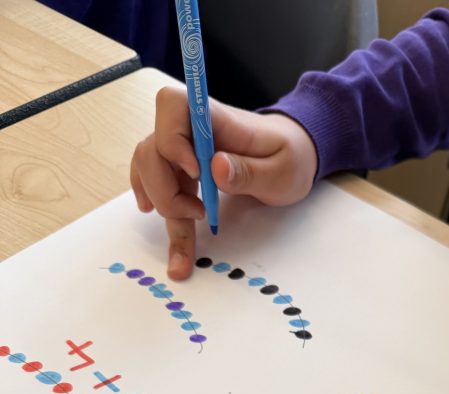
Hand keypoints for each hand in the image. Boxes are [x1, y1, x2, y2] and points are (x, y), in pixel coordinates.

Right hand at [130, 87, 317, 279]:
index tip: (195, 174)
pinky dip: (152, 197)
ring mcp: (183, 148)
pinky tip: (153, 212)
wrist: (291, 156)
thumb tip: (216, 166)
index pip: (172, 105)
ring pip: (149, 168)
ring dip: (161, 201)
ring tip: (189, 224)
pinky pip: (154, 179)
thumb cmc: (289, 158)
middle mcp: (192, 128)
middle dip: (165, 188)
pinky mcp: (181, 167)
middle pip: (153, 147)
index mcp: (217, 118)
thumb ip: (250, 171)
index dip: (173, 139)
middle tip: (198, 214)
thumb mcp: (282, 171)